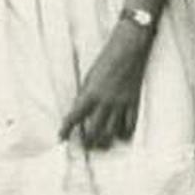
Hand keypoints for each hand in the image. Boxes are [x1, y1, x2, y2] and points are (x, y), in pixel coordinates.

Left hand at [59, 23, 149, 149]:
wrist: (129, 48)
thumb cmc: (107, 58)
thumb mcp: (90, 76)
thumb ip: (86, 94)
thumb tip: (81, 108)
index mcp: (91, 93)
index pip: (74, 117)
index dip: (66, 129)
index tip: (61, 137)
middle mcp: (105, 102)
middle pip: (95, 131)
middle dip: (88, 142)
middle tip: (85, 147)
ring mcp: (121, 104)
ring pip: (112, 132)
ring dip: (106, 141)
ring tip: (102, 145)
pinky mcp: (133, 102)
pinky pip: (130, 125)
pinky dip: (125, 133)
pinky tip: (121, 136)